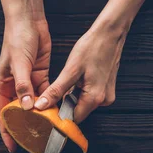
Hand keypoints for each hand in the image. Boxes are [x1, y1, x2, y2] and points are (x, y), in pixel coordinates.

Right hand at [0, 7, 50, 152]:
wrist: (29, 21)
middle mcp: (14, 87)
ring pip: (35, 106)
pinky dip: (51, 103)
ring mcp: (28, 83)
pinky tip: (57, 112)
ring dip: (42, 116)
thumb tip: (26, 107)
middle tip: (34, 142)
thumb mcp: (18, 64)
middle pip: (19, 113)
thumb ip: (23, 86)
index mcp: (2, 85)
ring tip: (49, 130)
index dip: (7, 131)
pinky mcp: (41, 77)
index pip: (3, 114)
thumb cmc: (16, 38)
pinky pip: (46, 95)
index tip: (12, 146)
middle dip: (26, 126)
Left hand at [34, 0, 148, 123]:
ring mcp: (107, 95)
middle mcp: (103, 100)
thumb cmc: (92, 47)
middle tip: (56, 91)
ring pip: (83, 104)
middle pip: (78, 112)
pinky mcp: (107, 89)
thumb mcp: (70, 70)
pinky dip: (81, 91)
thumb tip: (42, 105)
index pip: (73, 119)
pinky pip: (90, 96)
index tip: (48, 111)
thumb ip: (56, 91)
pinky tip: (79, 78)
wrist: (110, 34)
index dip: (59, 116)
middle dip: (66, 105)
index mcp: (94, 98)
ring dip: (73, 96)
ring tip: (70, 80)